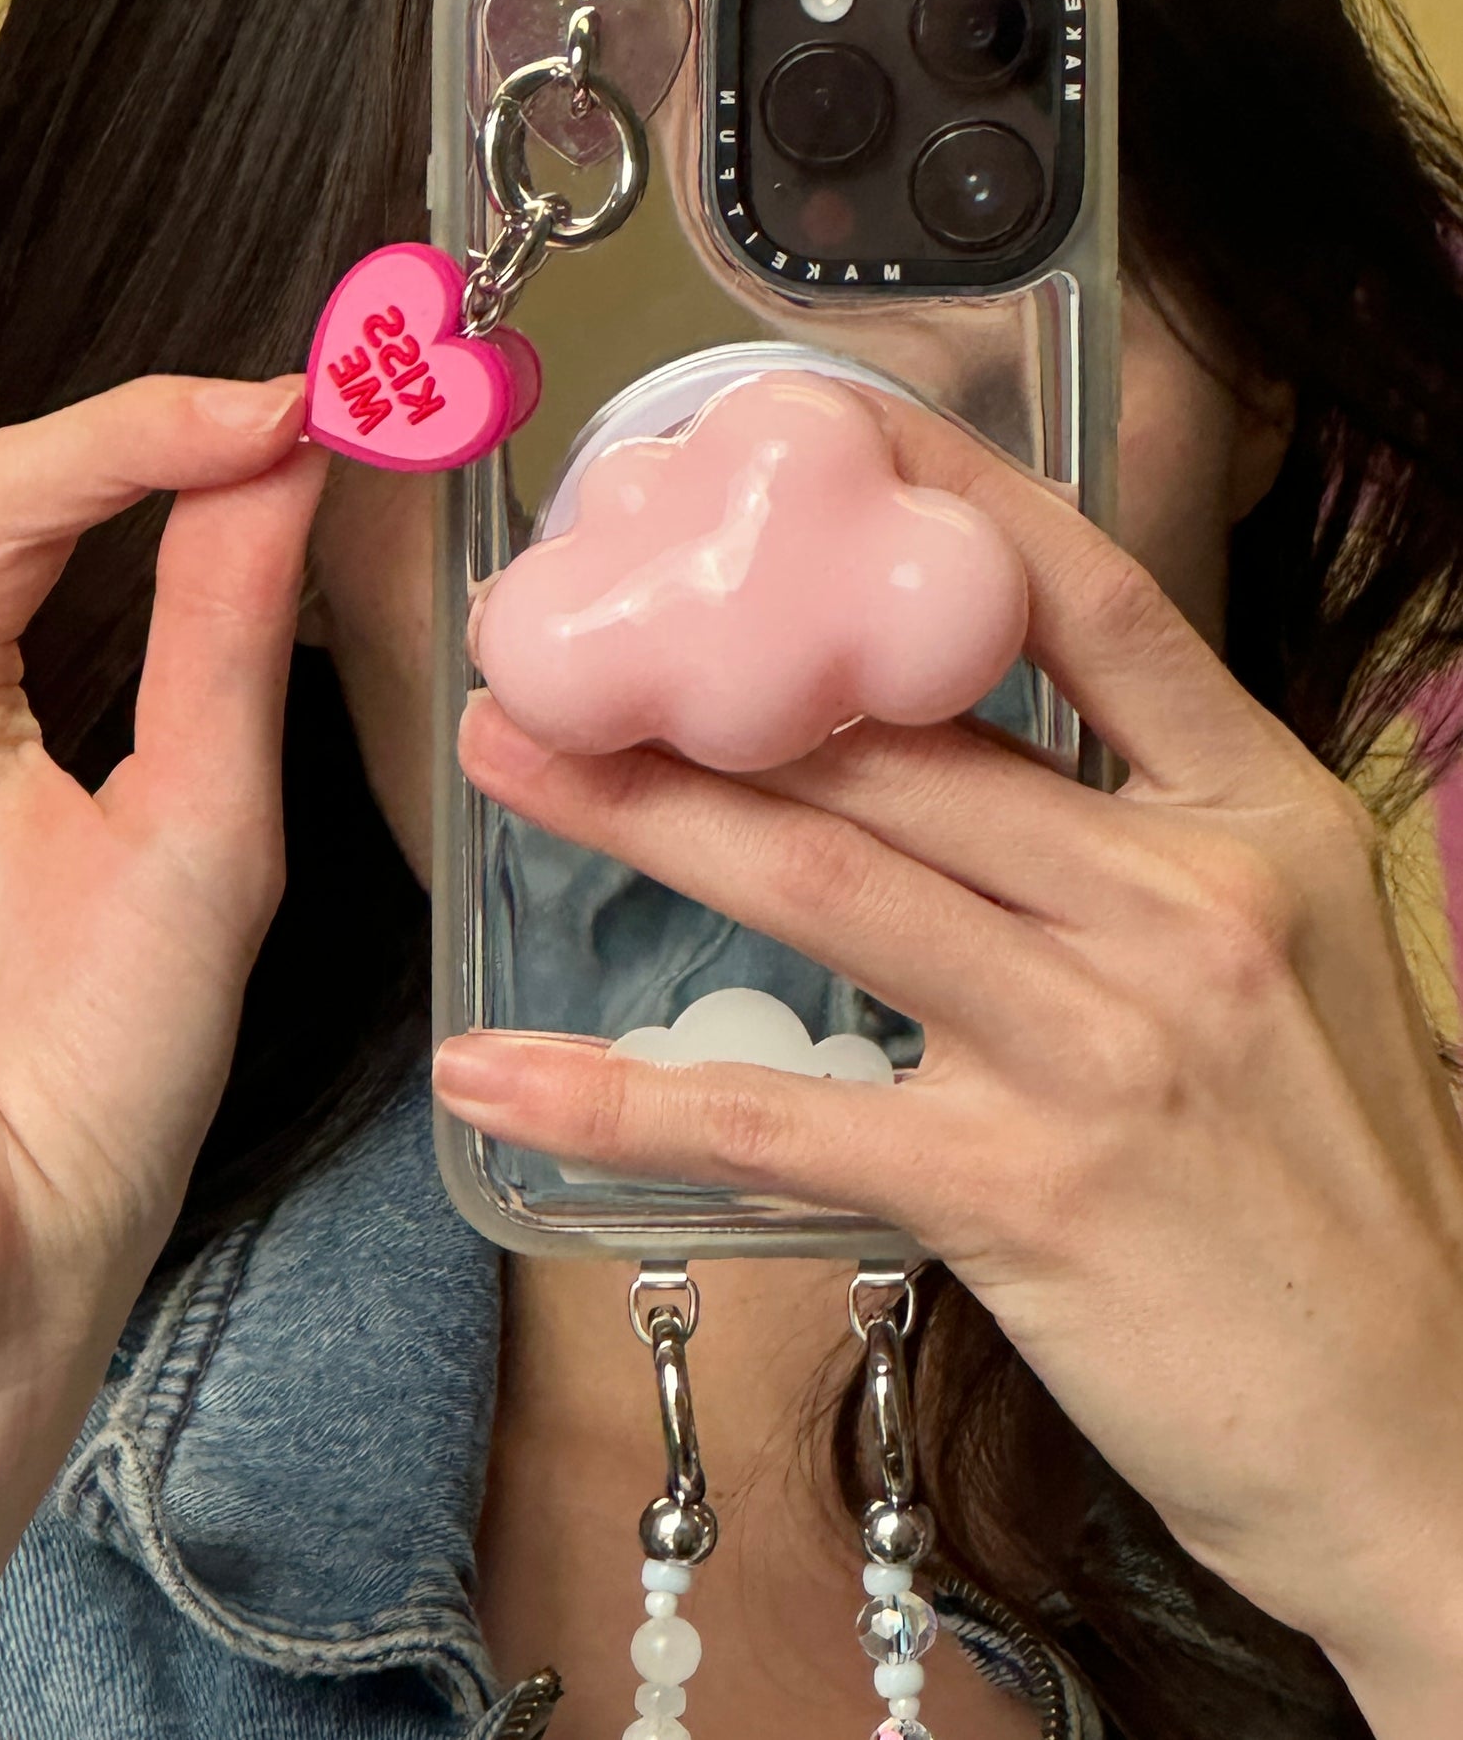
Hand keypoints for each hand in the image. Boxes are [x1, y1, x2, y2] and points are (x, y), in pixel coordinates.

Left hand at [435, 396, 1462, 1721]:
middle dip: (707, 677)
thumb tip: (970, 755)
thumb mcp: (1296, 960)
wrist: (1429, 1438)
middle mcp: (1186, 899)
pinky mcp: (1025, 1188)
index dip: (948, 501)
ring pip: (823, 877)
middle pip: (902, 739)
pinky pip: (781, 1115)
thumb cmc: (1345, 1192)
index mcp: (1261, 816)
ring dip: (636, 812)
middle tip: (551, 632)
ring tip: (499, 755)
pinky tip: (499, 1075)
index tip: (812, 432)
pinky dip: (623, 1097)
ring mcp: (1104, 1040)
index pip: (1093, 605)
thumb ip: (1143, 845)